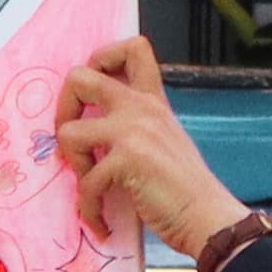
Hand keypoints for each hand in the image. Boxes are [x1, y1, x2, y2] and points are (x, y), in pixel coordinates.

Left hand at [54, 35, 246, 257]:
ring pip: (67, 131)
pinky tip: (101, 224)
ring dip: (74, 166)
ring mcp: (134, 130)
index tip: (92, 95)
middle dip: (63, 109)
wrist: (208, 220)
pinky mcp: (127, 158)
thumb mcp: (164, 144)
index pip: (133, 48)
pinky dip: (89, 209)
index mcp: (153, 102)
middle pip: (79, 77)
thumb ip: (135, 129)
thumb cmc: (185, 193)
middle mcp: (142, 108)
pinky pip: (85, 181)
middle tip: (71, 141)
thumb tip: (89, 135)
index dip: (100, 59)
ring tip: (91, 188)